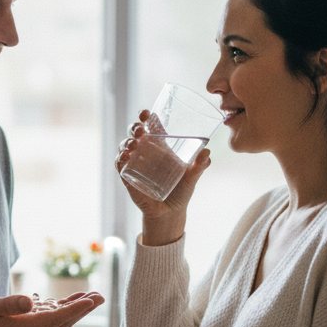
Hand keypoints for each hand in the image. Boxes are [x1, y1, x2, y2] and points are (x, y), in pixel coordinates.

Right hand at [0, 291, 104, 326]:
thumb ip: (9, 304)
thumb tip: (30, 302)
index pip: (56, 319)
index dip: (75, 309)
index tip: (92, 300)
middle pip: (63, 321)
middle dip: (83, 309)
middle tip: (102, 296)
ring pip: (59, 320)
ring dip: (77, 308)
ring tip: (94, 296)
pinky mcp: (27, 326)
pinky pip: (51, 318)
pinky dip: (64, 308)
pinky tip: (72, 299)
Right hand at [115, 110, 210, 244]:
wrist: (170, 213)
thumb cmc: (181, 192)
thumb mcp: (192, 177)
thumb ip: (200, 166)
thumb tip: (207, 153)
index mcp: (161, 147)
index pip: (151, 126)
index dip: (146, 117)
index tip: (145, 113)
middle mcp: (147, 152)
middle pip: (135, 132)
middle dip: (134, 127)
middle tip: (140, 131)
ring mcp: (135, 163)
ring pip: (125, 145)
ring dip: (127, 142)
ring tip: (134, 145)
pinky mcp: (128, 176)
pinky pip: (120, 164)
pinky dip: (120, 159)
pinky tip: (124, 157)